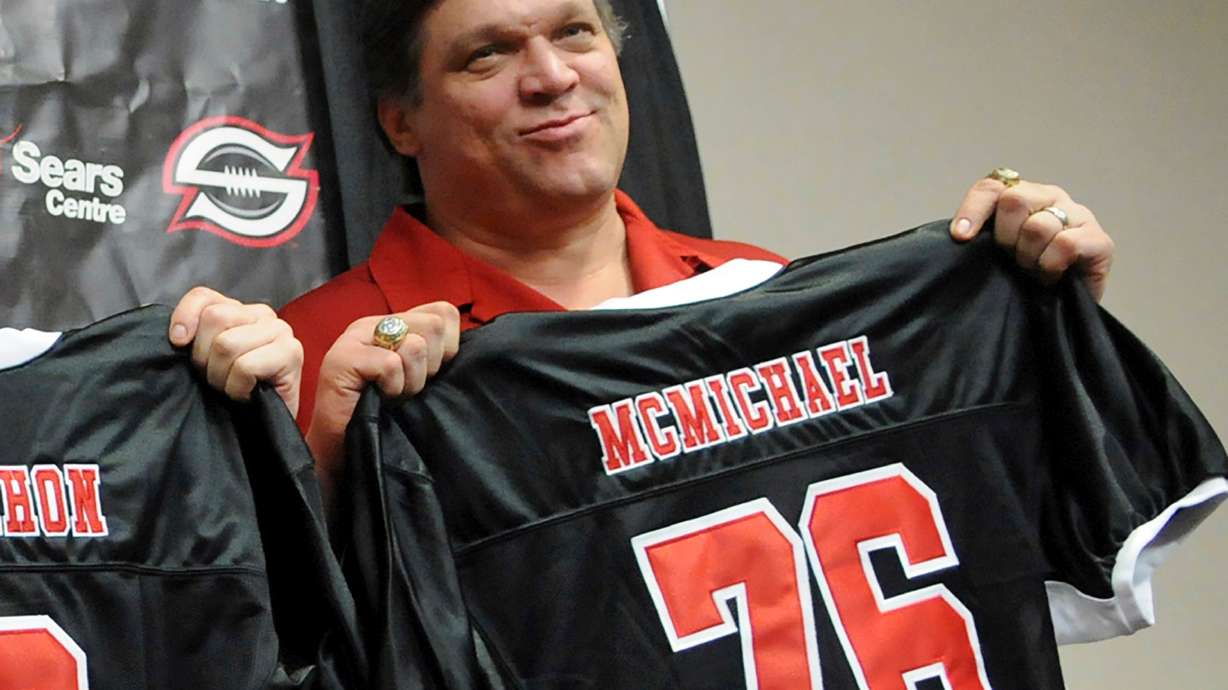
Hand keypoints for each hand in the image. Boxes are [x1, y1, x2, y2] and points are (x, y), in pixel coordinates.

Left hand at [169, 287, 303, 415]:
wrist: (263, 430)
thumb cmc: (235, 394)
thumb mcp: (206, 360)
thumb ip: (195, 336)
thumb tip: (177, 335)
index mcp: (240, 311)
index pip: (204, 296)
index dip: (184, 317)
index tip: (178, 343)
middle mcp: (263, 315)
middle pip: (215, 317)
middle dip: (204, 357)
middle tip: (215, 378)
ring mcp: (281, 332)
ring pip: (227, 343)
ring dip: (221, 377)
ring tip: (231, 388)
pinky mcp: (292, 354)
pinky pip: (245, 366)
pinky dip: (237, 388)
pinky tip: (247, 395)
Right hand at [306, 302, 459, 508]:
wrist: (343, 450)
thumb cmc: (384, 415)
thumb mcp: (418, 378)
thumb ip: (436, 353)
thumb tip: (463, 346)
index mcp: (393, 323)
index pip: (444, 313)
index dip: (448, 347)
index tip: (430, 375)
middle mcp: (373, 324)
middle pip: (434, 325)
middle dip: (431, 366)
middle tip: (409, 388)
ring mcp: (355, 338)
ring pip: (415, 345)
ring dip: (412, 381)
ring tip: (393, 395)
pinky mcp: (343, 358)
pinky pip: (391, 365)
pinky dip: (392, 389)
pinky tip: (379, 399)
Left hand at [949, 176, 1114, 301]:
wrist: (1062, 310)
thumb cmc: (1025, 279)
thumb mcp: (996, 254)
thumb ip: (982, 236)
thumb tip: (958, 234)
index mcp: (1023, 196)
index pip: (992, 187)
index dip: (973, 210)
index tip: (960, 236)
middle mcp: (1051, 197)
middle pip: (1014, 199)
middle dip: (1005, 237)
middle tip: (1012, 260)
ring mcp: (1078, 215)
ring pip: (1038, 225)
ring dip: (1029, 257)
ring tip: (1034, 271)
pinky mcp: (1100, 240)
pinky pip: (1066, 244)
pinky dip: (1051, 265)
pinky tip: (1052, 276)